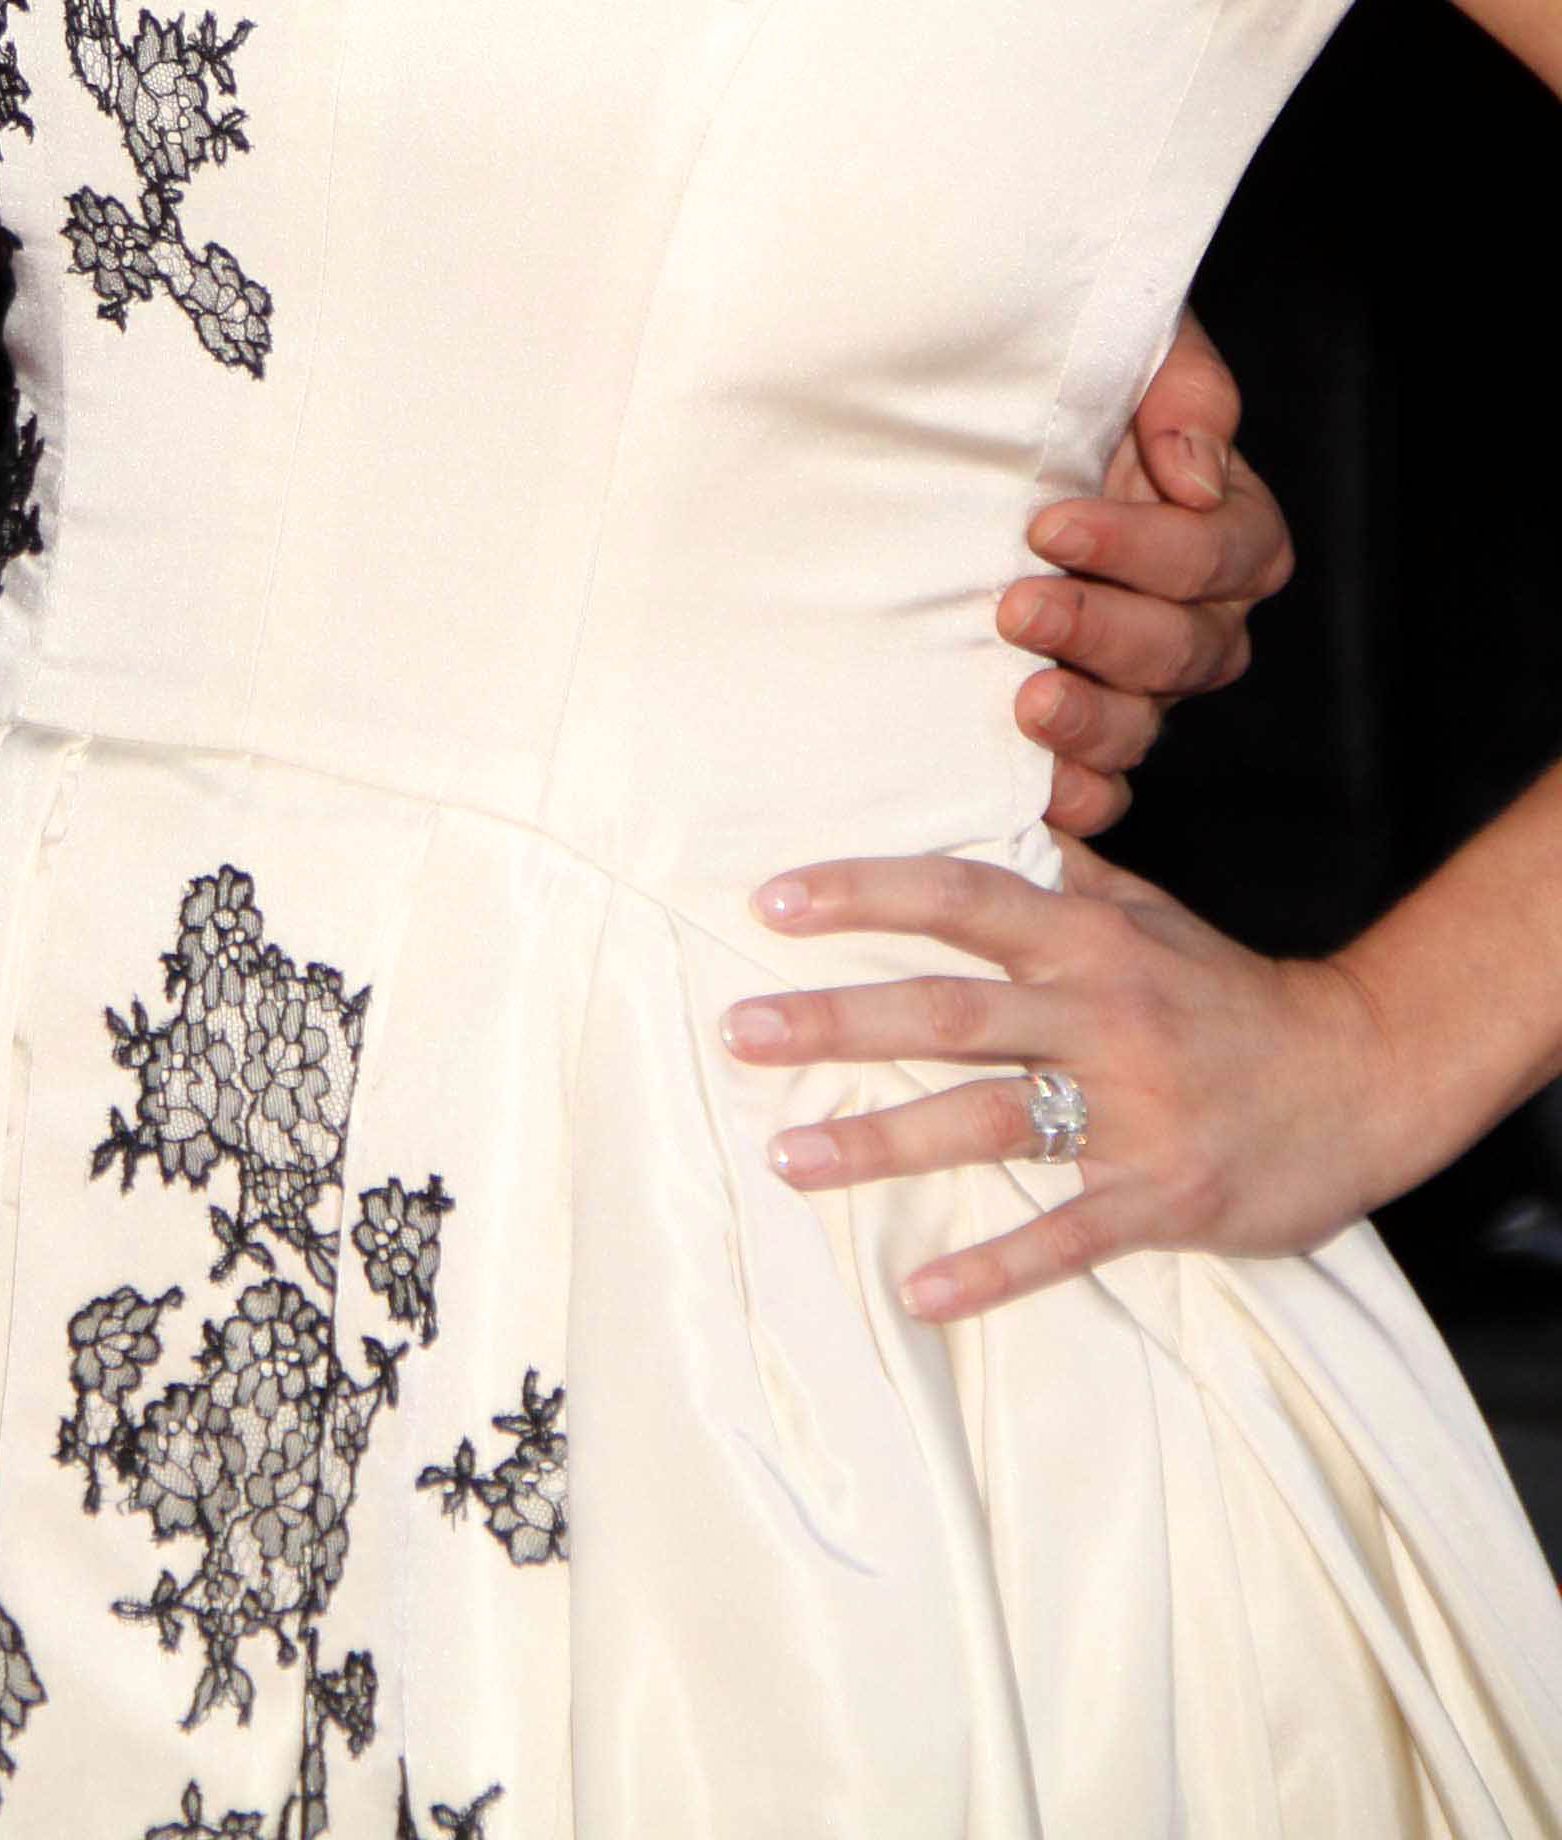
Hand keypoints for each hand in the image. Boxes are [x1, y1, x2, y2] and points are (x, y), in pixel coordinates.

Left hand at [719, 843, 1416, 1321]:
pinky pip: (1061, 1237)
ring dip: (879, 1142)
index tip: (772, 901)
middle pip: (947, 1012)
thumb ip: (1058, 871)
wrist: (1360, 1076)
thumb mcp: (1147, 911)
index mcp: (1087, 939)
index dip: (864, 894)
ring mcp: (1129, 1111)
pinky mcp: (1159, 1198)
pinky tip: (916, 1293)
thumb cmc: (1229, 991)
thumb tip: (980, 807)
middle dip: (836, 1021)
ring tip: (785, 1157)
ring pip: (984, 1122)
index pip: (957, 899)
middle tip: (739, 1031)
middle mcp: (1098, 1015)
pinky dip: (989, 1269)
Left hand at [1008, 308, 1291, 839]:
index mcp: (1223, 524)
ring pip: (1149, 719)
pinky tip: (1043, 788)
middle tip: (1018, 607)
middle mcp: (1194, 609)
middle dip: (1103, 630)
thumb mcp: (1129, 351)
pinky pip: (1109, 780)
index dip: (1145, 548)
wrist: (963, 412)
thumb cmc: (1061, 375)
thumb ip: (1182, 393)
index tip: (1049, 524)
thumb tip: (1195, 474)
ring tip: (1027, 702)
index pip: (1221, 556)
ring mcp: (1139, 674)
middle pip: (1188, 648)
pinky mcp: (1085, 719)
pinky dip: (1082, 792)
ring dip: (1092, 719)